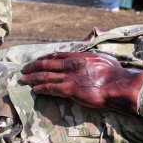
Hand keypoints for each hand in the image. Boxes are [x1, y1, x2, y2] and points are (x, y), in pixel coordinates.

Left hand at [20, 52, 142, 114]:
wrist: (118, 85)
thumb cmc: (115, 72)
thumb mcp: (104, 57)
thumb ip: (94, 54)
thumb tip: (94, 52)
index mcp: (79, 56)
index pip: (56, 56)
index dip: (44, 58)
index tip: (37, 61)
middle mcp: (71, 65)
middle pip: (47, 65)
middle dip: (33, 67)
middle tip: (24, 70)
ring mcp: (70, 77)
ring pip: (46, 76)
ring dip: (33, 78)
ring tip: (24, 79)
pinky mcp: (71, 90)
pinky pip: (51, 88)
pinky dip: (42, 88)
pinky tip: (35, 90)